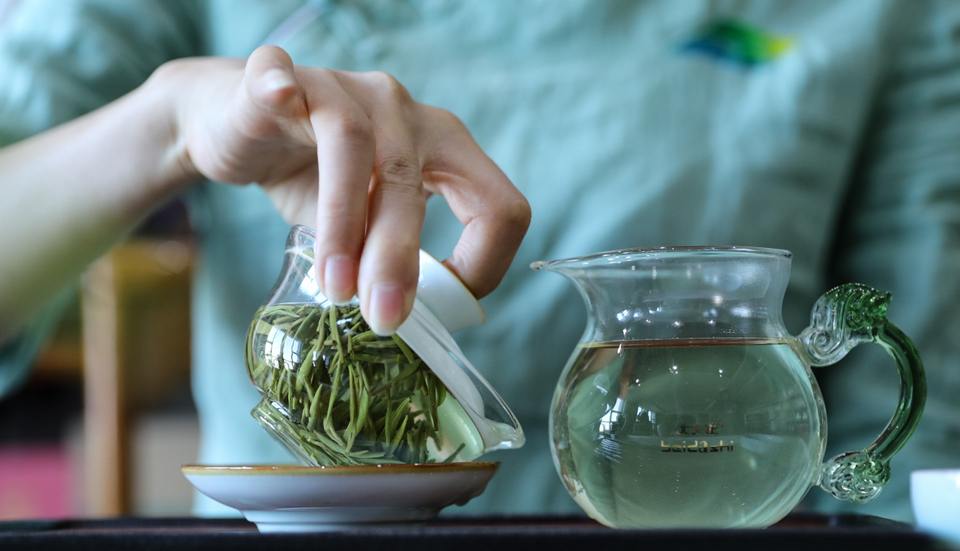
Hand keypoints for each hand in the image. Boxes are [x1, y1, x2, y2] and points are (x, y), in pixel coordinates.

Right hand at [166, 46, 529, 333]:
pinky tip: (276, 97)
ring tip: (335, 285)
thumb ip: (389, 258)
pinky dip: (277, 86)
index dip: (481, 264)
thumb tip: (408, 323)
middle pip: (413, 181)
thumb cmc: (310, 176)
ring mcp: (342, 88)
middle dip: (400, 259)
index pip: (496, 204)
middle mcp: (401, 111)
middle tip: (385, 318)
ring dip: (345, 222)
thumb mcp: (361, 225)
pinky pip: (278, 76)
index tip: (437, 311)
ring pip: (352, 144)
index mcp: (442, 147)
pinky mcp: (280, 79)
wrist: (234, 124)